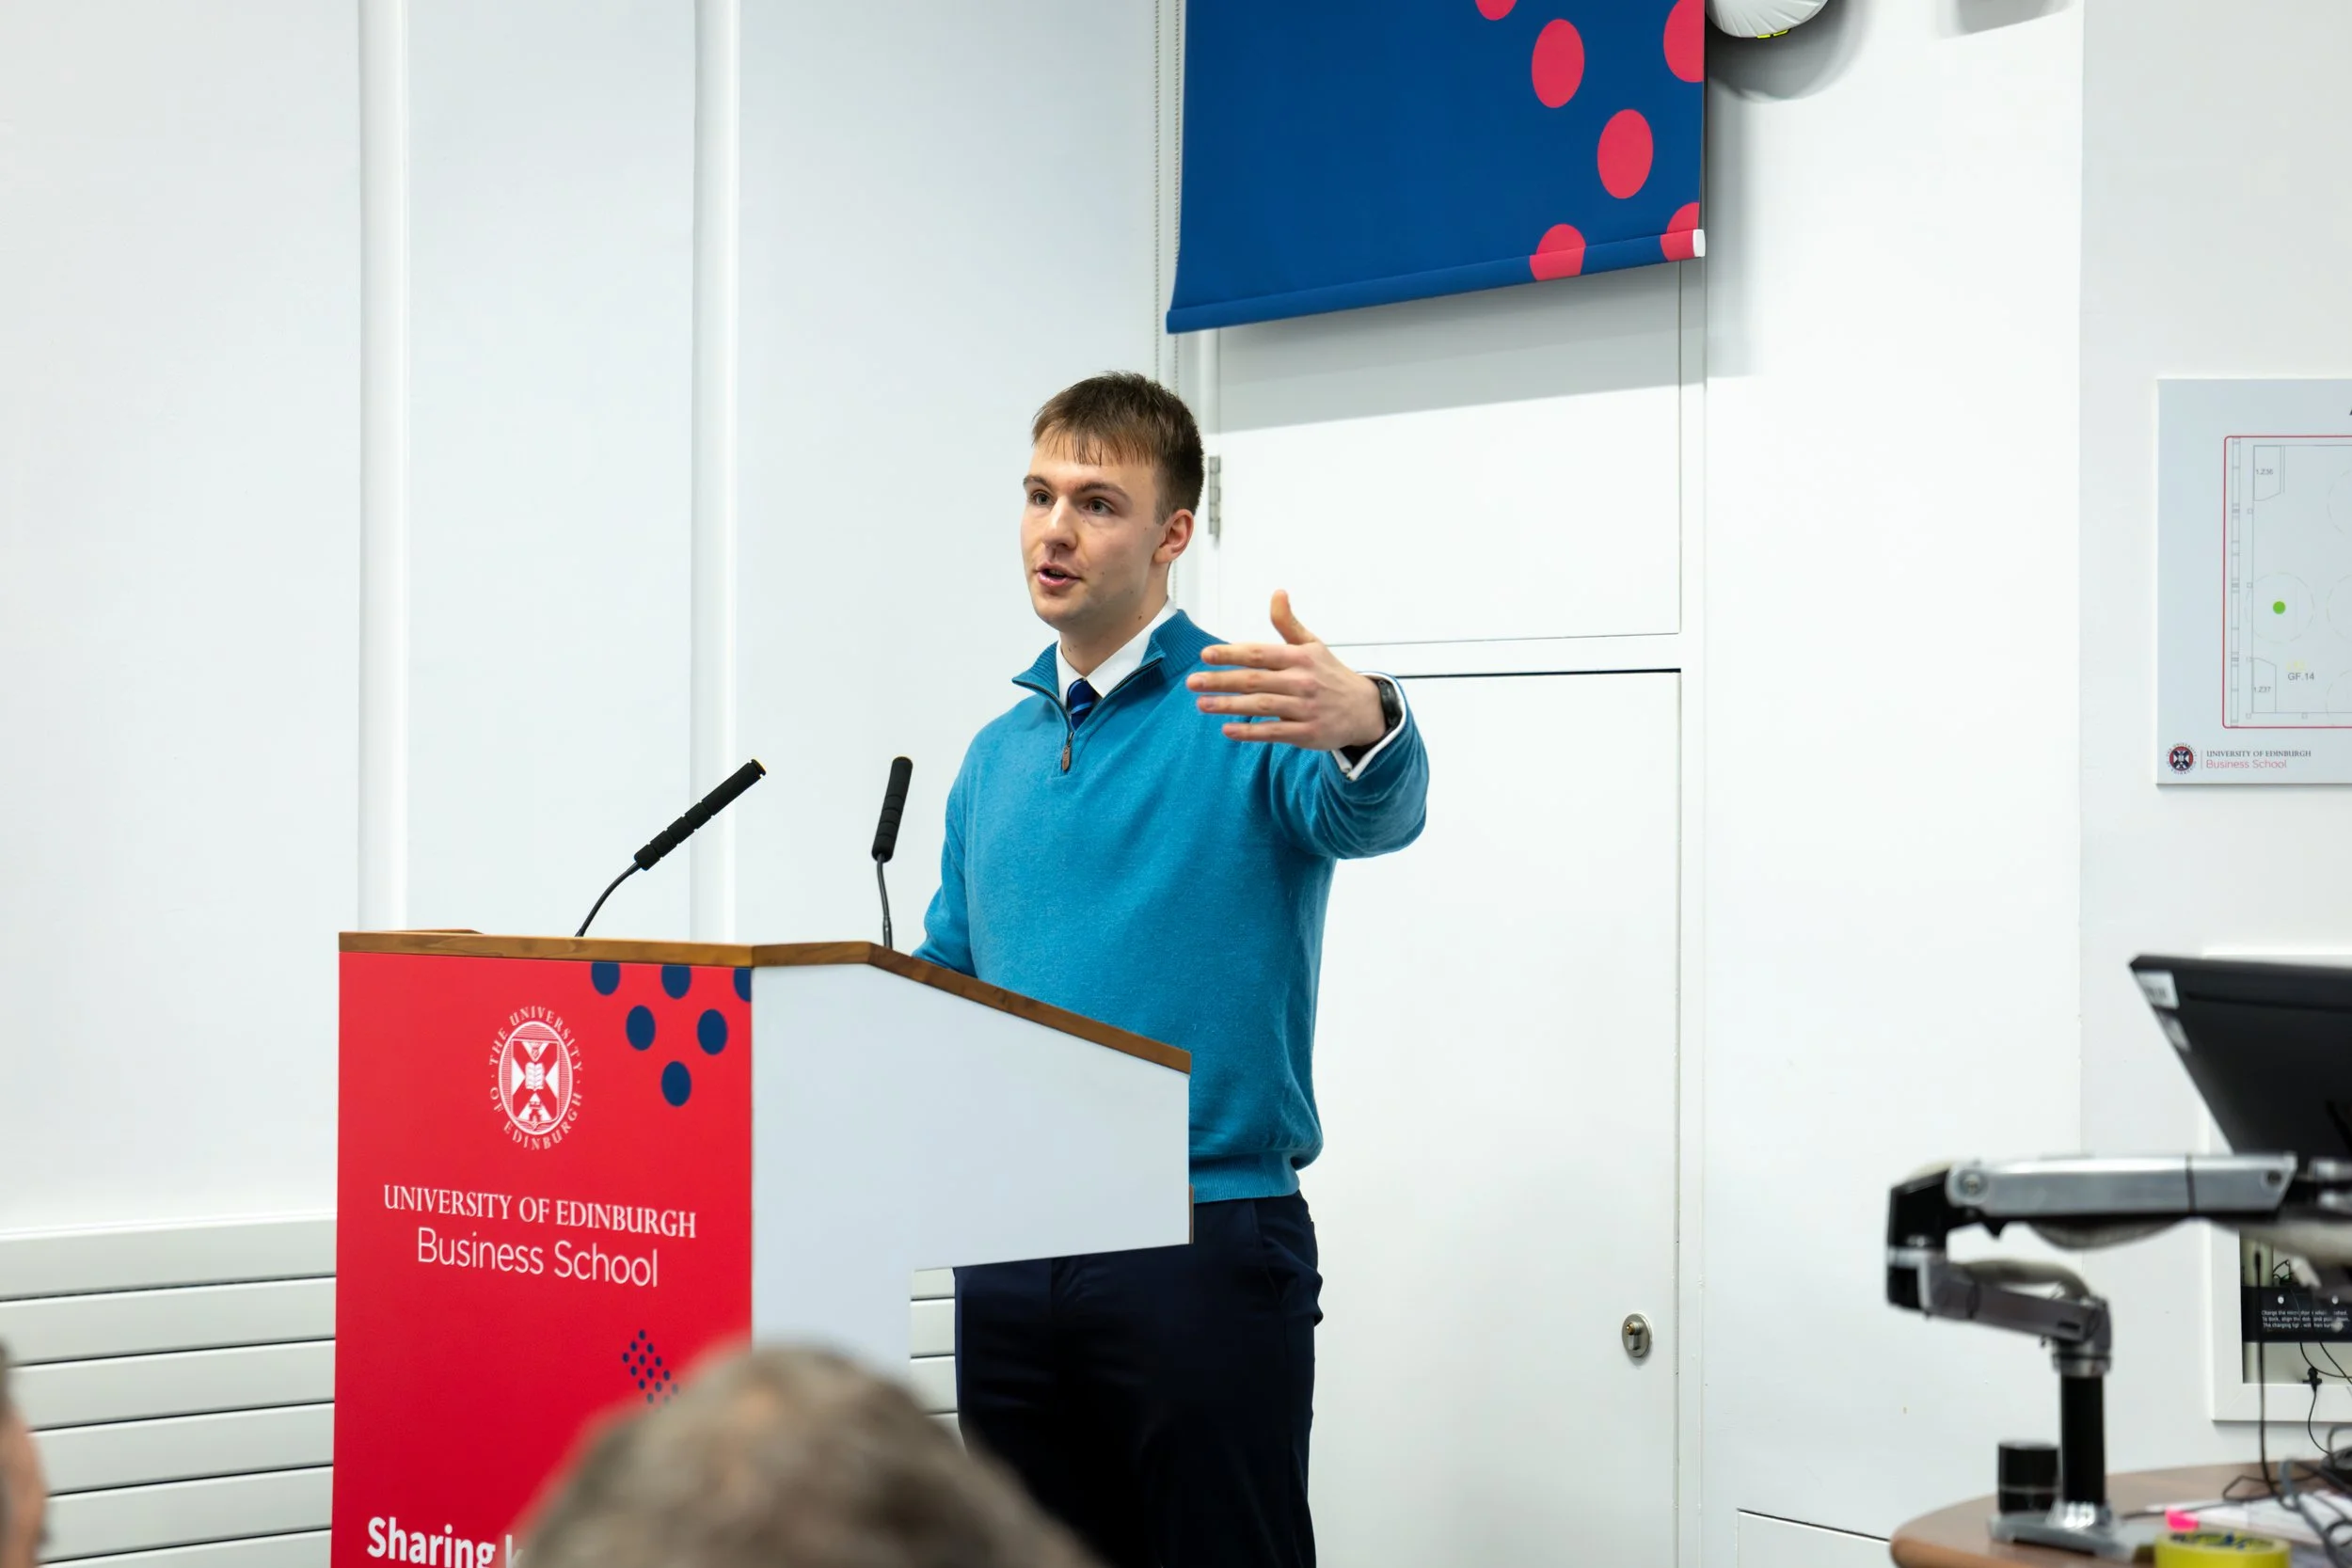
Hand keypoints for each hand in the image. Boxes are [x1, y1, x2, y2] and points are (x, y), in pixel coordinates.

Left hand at [1187, 591, 1388, 749]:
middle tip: (1193, 681)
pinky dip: (1250, 732)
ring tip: (1202, 704)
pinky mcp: (1307, 733)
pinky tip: (1228, 730)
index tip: (1205, 654)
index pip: (1260, 653)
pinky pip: (1274, 732)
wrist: (1365, 710)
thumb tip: (1277, 592)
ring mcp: (1305, 708)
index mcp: (1300, 657)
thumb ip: (1289, 623)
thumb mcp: (1313, 645)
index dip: (1231, 653)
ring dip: (1229, 705)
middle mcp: (1302, 681)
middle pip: (1255, 680)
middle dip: (1221, 680)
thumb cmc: (1331, 674)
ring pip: (1261, 706)